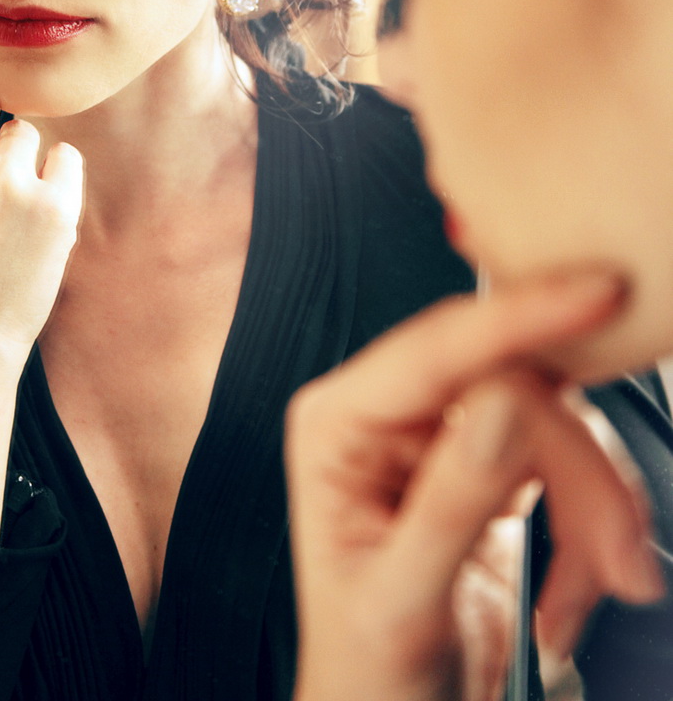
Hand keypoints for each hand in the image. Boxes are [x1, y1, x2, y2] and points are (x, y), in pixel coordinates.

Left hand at [285, 274, 663, 700]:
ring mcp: (440, 432)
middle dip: (577, 466)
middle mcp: (387, 413)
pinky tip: (574, 588)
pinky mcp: (488, 460)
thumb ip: (450, 504)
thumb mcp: (403, 602)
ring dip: (594, 501)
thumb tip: (499, 409)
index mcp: (338, 423)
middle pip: (512, 382)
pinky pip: (567, 455)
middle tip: (619, 554)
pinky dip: (592, 518)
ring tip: (599, 586)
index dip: (521, 314)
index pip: (436, 347)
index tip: (597, 295)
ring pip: (553, 418)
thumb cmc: (370, 670)